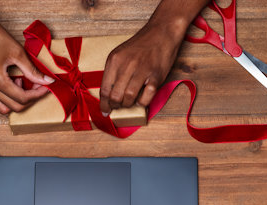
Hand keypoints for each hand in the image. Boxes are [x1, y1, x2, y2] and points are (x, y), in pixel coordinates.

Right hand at [0, 0, 52, 113]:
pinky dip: (10, 96)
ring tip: (25, 84)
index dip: (38, 94)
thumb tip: (47, 80)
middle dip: (31, 98)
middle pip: (15, 107)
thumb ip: (32, 70)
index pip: (22, 98)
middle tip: (40, 85)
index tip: (47, 86)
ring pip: (5, 107)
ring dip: (18, 100)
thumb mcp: (17, 52)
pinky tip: (16, 82)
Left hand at [99, 0, 209, 114]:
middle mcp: (126, 65)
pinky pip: (146, 97)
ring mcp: (142, 70)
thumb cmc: (141, 45)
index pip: (104, 89)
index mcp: (115, 60)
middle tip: (118, 107)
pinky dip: (142, 102)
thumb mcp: (121, 53)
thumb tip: (109, 94)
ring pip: (129, 98)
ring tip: (129, 104)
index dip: (104, 103)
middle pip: (115, 96)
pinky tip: (141, 100)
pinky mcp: (156, 75)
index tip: (105, 111)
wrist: (162, 31)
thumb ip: (114, 71)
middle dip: (115, 106)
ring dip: (128, 105)